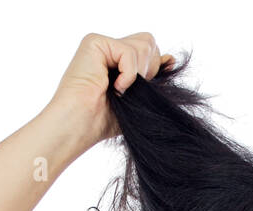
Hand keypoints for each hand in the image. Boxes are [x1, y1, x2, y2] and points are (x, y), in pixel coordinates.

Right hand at [45, 32, 174, 149]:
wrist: (81, 125)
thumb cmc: (105, 119)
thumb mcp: (139, 98)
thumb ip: (153, 78)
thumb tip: (171, 59)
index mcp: (119, 63)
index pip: (150, 51)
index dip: (155, 67)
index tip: (149, 85)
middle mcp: (110, 50)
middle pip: (149, 42)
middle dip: (148, 69)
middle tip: (130, 90)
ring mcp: (102, 45)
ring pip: (144, 44)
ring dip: (138, 73)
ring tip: (120, 90)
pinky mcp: (94, 43)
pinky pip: (129, 51)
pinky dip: (128, 74)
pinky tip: (115, 87)